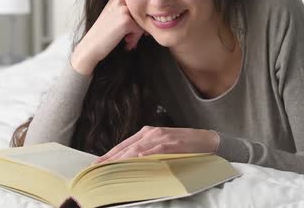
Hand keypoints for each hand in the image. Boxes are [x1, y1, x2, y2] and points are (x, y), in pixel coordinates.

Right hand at [71, 0, 144, 75]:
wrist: (91, 46)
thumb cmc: (104, 34)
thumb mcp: (115, 16)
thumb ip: (129, 12)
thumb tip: (152, 17)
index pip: (137, 6)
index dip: (136, 20)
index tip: (130, 31)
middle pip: (141, 13)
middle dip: (138, 27)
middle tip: (130, 38)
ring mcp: (123, 8)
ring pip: (142, 21)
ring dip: (137, 33)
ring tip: (128, 41)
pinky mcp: (126, 20)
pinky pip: (141, 29)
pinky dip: (135, 38)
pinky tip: (127, 42)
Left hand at [94, 126, 219, 163]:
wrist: (208, 140)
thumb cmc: (185, 145)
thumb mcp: (162, 145)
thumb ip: (147, 151)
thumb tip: (130, 163)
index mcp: (148, 133)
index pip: (123, 145)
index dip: (109, 155)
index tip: (96, 165)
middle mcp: (152, 133)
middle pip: (126, 147)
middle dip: (110, 159)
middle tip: (96, 169)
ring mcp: (162, 137)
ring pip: (137, 149)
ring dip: (122, 159)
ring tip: (109, 168)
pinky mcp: (172, 143)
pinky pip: (155, 151)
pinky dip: (145, 156)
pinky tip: (136, 160)